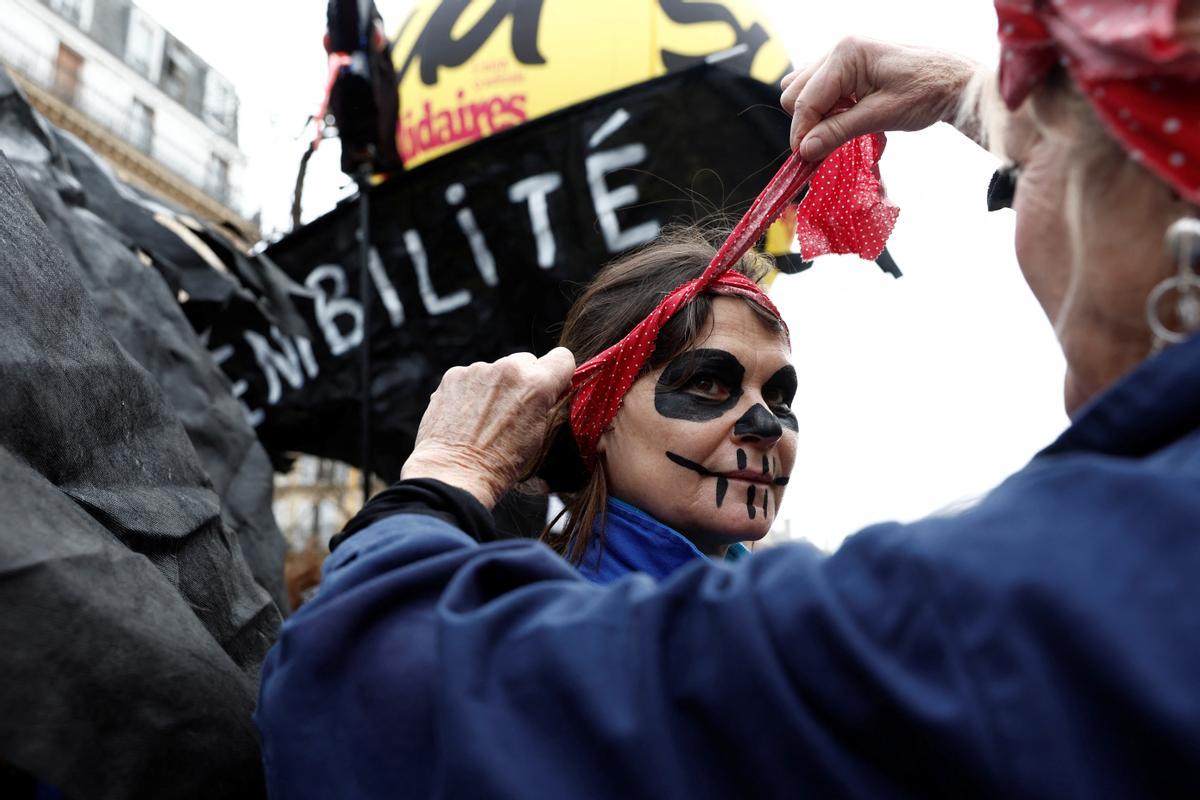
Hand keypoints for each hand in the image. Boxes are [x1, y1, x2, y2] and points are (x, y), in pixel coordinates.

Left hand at [401, 348, 575, 508]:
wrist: (455, 472)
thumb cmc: (499, 463)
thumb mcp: (539, 436)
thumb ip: (546, 406)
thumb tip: (549, 393)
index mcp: (537, 385)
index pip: (562, 358)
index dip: (559, 374)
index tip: (552, 386)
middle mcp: (508, 370)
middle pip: (526, 362)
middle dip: (524, 381)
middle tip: (513, 409)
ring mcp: (478, 370)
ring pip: (497, 370)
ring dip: (495, 387)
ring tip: (484, 418)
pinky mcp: (454, 375)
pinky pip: (471, 377)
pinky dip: (471, 391)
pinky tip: (466, 416)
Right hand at [781, 37, 980, 160]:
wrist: (953, 81)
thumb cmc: (925, 93)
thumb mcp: (881, 117)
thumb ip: (838, 132)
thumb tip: (805, 151)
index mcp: (846, 54)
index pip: (804, 100)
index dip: (802, 133)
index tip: (806, 160)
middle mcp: (838, 49)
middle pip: (795, 94)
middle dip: (807, 124)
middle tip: (827, 145)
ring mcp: (841, 56)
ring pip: (802, 91)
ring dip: (814, 116)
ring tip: (839, 129)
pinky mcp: (846, 66)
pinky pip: (818, 89)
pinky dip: (824, 108)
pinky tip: (845, 116)